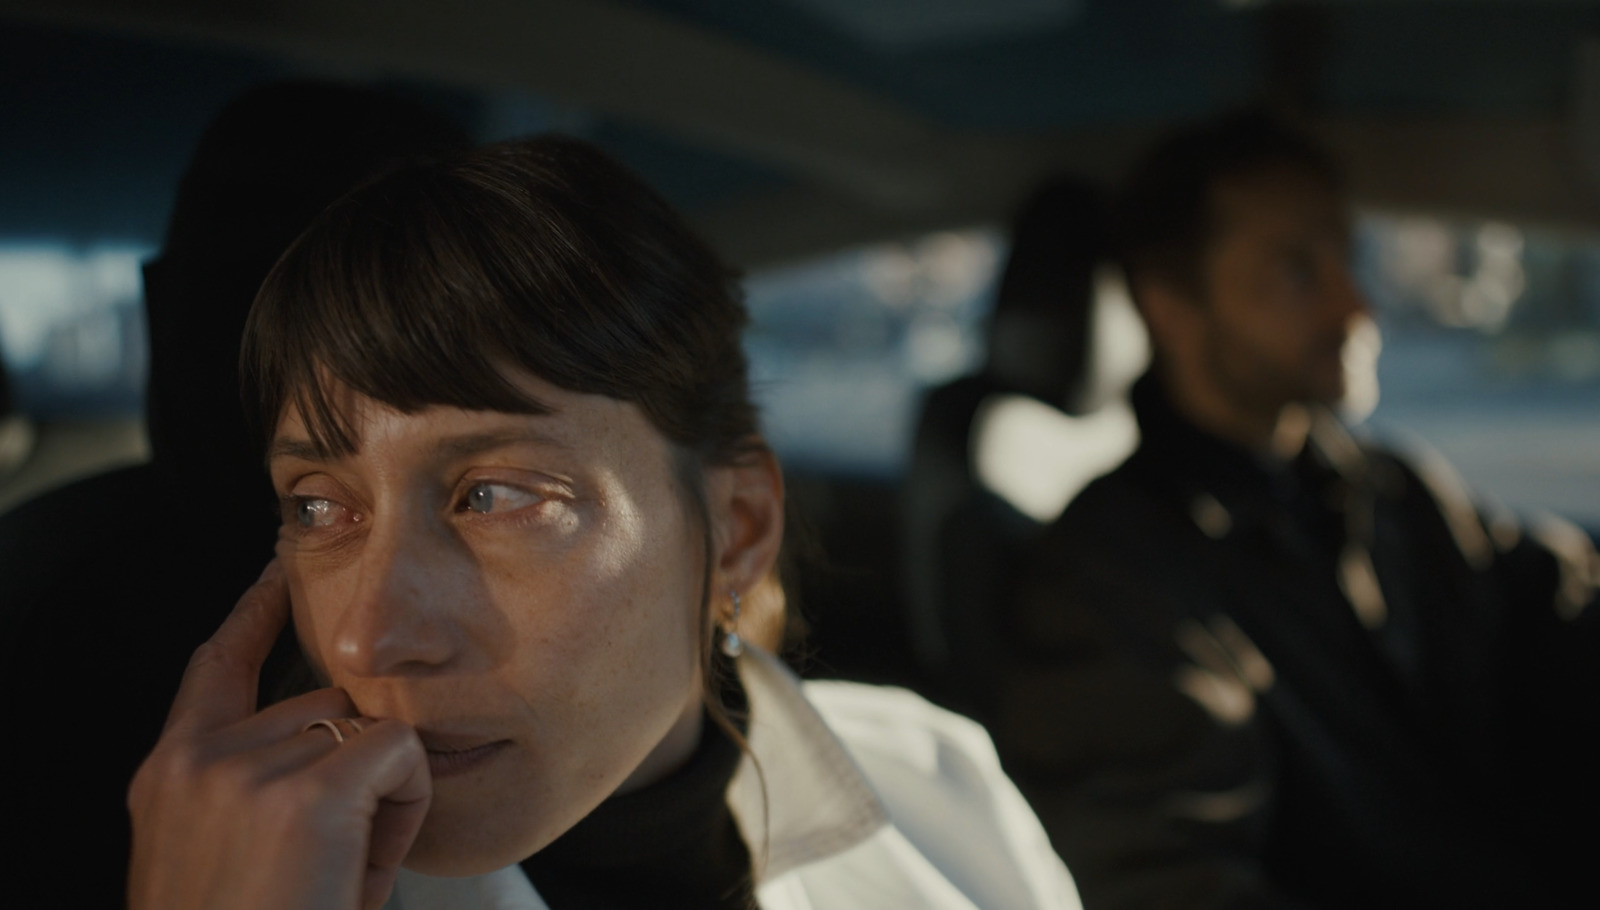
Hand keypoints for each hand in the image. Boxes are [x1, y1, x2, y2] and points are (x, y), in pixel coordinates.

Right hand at [127, 561, 431, 909]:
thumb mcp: (226, 854)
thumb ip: (257, 788)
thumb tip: (336, 737)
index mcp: (169, 777)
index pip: (213, 665)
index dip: (250, 614)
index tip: (274, 568)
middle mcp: (197, 762)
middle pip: (323, 706)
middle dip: (353, 770)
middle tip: (338, 858)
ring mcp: (245, 772)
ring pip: (367, 730)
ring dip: (381, 795)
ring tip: (342, 871)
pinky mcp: (304, 795)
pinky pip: (398, 754)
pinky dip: (406, 808)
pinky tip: (369, 865)